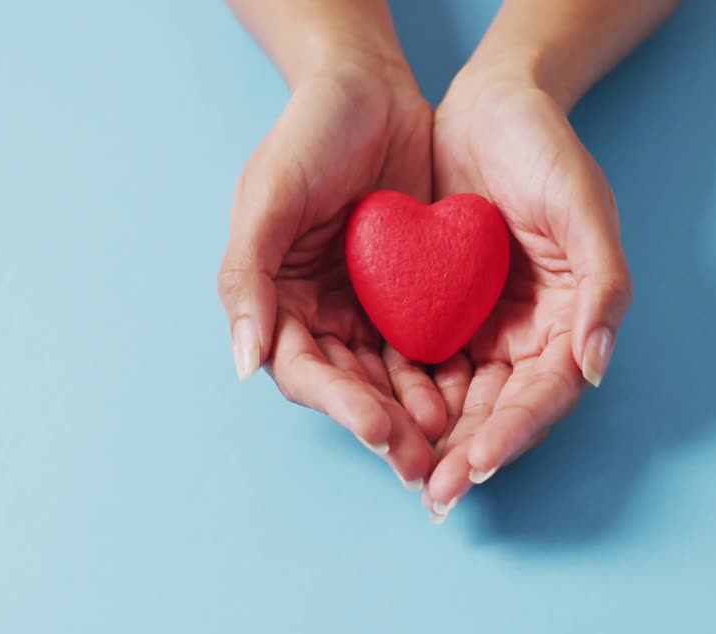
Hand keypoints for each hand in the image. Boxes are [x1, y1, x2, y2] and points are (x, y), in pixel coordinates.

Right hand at [218, 56, 445, 489]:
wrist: (369, 88)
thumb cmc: (307, 134)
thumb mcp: (267, 196)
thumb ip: (248, 277)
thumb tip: (243, 363)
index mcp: (276, 302)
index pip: (306, 371)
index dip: (341, 405)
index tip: (381, 430)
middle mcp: (319, 315)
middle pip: (351, 389)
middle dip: (386, 429)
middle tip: (425, 464)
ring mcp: (366, 308)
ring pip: (392, 379)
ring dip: (418, 415)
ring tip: (452, 445)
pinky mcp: (411, 295)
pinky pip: (428, 347)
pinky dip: (445, 376)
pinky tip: (473, 398)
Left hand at [422, 67, 632, 519]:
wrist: (489, 104)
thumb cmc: (545, 147)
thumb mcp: (584, 204)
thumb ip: (603, 283)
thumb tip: (596, 367)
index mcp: (571, 321)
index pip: (546, 394)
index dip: (515, 432)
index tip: (480, 463)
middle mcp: (529, 336)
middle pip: (500, 412)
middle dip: (469, 455)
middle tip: (434, 493)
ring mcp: (484, 327)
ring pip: (459, 400)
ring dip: (435, 441)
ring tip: (405, 474)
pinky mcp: (441, 313)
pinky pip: (423, 365)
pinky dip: (406, 396)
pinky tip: (379, 420)